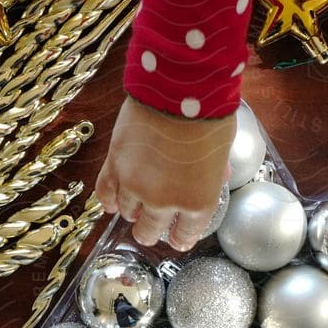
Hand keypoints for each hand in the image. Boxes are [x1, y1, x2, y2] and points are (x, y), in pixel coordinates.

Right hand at [94, 95, 232, 250]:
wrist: (180, 89)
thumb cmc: (210, 117)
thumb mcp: (223, 152)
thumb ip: (215, 173)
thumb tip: (216, 178)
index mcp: (198, 202)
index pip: (186, 233)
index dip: (180, 237)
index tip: (177, 238)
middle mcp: (164, 202)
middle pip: (150, 230)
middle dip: (152, 231)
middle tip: (151, 227)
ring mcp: (135, 185)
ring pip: (126, 212)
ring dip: (131, 211)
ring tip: (134, 207)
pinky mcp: (114, 165)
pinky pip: (105, 192)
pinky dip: (107, 200)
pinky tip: (110, 204)